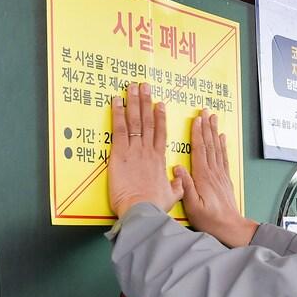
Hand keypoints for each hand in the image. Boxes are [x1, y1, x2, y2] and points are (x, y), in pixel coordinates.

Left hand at [108, 82, 183, 216]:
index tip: (159, 103)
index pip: (161, 133)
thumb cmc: (155, 206)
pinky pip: (119, 129)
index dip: (160, 117)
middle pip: (148, 121)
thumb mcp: (172, 196)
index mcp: (159, 159)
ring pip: (135, 121)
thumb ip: (177, 185)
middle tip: (144, 86)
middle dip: (145, 102)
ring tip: (131, 87)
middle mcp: (148, 151)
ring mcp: (134, 150)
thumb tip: (180, 178)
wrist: (142, 210)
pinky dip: (118, 114)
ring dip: (133, 102)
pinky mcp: (120, 154)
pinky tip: (117, 101)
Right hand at [176, 110, 258, 246]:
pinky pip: (223, 157)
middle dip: (207, 126)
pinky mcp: (225, 179)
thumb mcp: (192, 206)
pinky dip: (222, 145)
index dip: (198, 133)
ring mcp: (220, 175)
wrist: (230, 227)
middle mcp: (213, 172)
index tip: (196, 119)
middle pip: (209, 144)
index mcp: (203, 177)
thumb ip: (185, 187)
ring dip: (214, 131)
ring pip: (217, 148)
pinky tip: (222, 138)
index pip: (199, 150)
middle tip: (205, 111)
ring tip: (213, 118)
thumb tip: (177, 168)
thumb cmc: (209, 220)